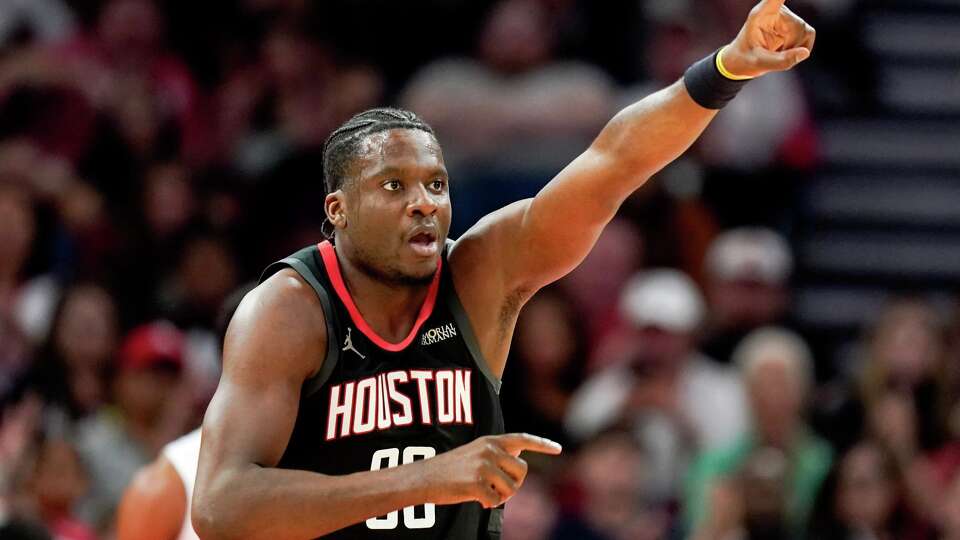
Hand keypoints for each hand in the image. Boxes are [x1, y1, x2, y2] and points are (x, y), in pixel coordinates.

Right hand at [422, 433, 561, 508]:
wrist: (424, 478)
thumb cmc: (450, 469)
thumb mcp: (475, 453)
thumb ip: (496, 454)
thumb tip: (519, 458)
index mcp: (490, 441)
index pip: (522, 439)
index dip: (541, 444)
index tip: (558, 449)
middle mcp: (489, 450)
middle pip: (522, 471)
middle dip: (514, 484)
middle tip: (497, 488)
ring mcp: (483, 466)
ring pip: (512, 488)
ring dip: (501, 496)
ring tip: (483, 492)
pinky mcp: (476, 483)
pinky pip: (496, 501)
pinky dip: (489, 504)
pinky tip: (476, 499)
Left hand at [722, 0, 815, 77]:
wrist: (742, 60)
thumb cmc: (745, 58)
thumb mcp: (759, 63)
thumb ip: (781, 61)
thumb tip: (805, 53)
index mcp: (760, 15)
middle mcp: (775, 11)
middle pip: (799, 27)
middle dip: (793, 46)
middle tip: (775, 58)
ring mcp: (785, 16)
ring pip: (805, 31)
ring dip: (795, 48)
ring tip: (777, 54)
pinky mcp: (792, 23)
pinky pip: (808, 34)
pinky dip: (800, 47)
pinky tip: (785, 52)